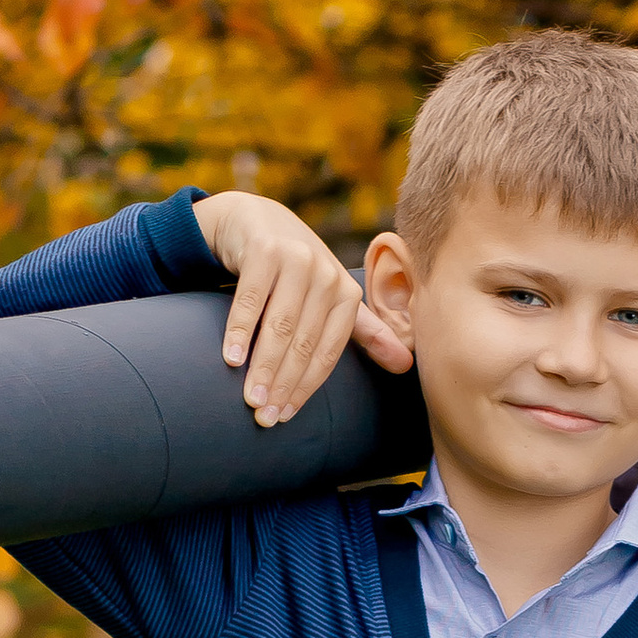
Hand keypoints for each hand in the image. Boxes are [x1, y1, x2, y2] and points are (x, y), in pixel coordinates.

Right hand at [192, 190, 412, 427]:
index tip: (286, 416)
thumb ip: (365, 331)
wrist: (257, 221)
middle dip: (283, 384)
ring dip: (263, 366)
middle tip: (264, 416)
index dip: (306, 387)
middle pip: (303, 343)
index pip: (327, 352)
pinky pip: (250, 300)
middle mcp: (326, 275)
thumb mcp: (334, 297)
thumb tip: (406, 366)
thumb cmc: (297, 270)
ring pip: (279, 326)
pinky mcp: (263, 249)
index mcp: (346, 294)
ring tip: (250, 399)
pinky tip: (231, 360)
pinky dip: (239, 331)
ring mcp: (296, 259)